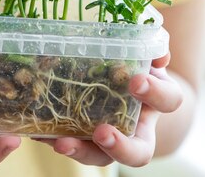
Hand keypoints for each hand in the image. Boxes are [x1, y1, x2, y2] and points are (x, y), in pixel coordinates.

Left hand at [35, 53, 181, 166]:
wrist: (119, 82)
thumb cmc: (133, 64)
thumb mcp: (143, 52)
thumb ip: (151, 47)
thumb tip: (158, 55)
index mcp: (156, 102)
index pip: (168, 101)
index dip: (155, 93)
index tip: (136, 81)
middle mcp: (137, 129)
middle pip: (138, 153)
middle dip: (120, 147)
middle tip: (101, 133)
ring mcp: (110, 139)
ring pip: (100, 157)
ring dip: (80, 151)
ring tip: (60, 143)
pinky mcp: (83, 139)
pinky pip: (71, 144)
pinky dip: (52, 139)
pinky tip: (36, 132)